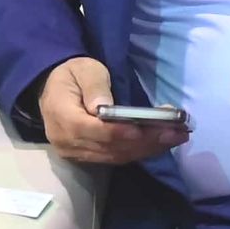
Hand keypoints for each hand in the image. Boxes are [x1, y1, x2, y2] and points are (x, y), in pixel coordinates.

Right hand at [36, 56, 187, 165]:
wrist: (53, 90)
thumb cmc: (72, 75)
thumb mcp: (84, 70)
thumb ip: (94, 87)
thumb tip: (102, 107)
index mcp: (62, 117)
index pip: (92, 130)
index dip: (118, 132)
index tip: (143, 130)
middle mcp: (67, 142)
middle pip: (110, 147)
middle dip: (146, 141)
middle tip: (176, 132)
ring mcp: (76, 153)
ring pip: (116, 156)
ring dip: (148, 149)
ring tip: (175, 137)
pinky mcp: (87, 157)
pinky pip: (115, 158)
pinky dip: (139, 152)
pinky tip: (160, 144)